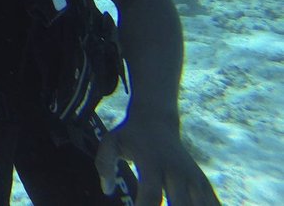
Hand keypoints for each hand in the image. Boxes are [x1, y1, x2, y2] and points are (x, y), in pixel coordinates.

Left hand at [94, 116, 220, 205]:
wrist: (157, 121)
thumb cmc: (130, 137)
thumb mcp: (111, 142)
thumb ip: (104, 163)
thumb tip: (107, 189)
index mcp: (153, 163)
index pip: (152, 194)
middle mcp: (177, 172)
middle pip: (181, 205)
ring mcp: (194, 179)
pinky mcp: (204, 185)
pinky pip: (215, 205)